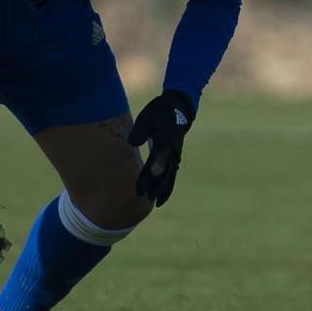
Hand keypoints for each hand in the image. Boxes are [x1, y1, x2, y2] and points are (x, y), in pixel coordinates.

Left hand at [129, 90, 193, 207]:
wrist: (179, 108)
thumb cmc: (160, 112)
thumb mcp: (148, 116)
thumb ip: (140, 131)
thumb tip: (133, 143)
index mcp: (166, 138)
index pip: (161, 153)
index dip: (157, 163)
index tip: (152, 173)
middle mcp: (172, 149)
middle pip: (166, 169)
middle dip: (157, 183)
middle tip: (147, 197)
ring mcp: (174, 155)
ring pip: (169, 175)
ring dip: (162, 188)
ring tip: (154, 202)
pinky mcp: (173, 158)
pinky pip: (170, 175)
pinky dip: (166, 186)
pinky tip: (159, 197)